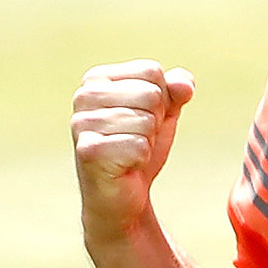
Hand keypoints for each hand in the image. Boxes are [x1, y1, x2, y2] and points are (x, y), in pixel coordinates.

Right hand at [72, 60, 195, 246]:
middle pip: (151, 94)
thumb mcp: (163, 113)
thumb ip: (176, 90)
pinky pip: (139, 146)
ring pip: (146, 121)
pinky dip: (141, 160)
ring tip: (129, 153)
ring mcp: (83, 123)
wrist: (122, 196)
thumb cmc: (139, 148)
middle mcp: (84, 96)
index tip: (143, 119)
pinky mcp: (89, 151)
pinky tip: (125, 166)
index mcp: (97, 78)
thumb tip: (183, 86)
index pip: (151, 71)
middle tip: (136, 139)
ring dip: (147, 142)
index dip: (161, 99)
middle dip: (155, 122)